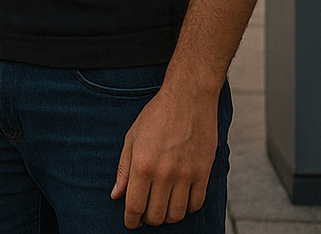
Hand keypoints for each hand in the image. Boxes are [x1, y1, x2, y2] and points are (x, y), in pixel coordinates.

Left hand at [110, 80, 219, 226]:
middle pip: (156, 215)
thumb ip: (124, 169)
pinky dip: (187, 208)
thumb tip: (116, 195)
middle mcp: (164, 174)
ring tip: (162, 209)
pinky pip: (196, 204)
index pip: (135, 206)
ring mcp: (186, 175)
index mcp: (142, 165)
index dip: (131, 220)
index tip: (131, 223)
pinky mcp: (204, 172)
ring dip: (168, 217)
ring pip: (177, 214)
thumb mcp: (132, 138)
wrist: (188, 98)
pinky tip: (180, 200)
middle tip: (146, 214)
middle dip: (148, 220)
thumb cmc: (156, 116)